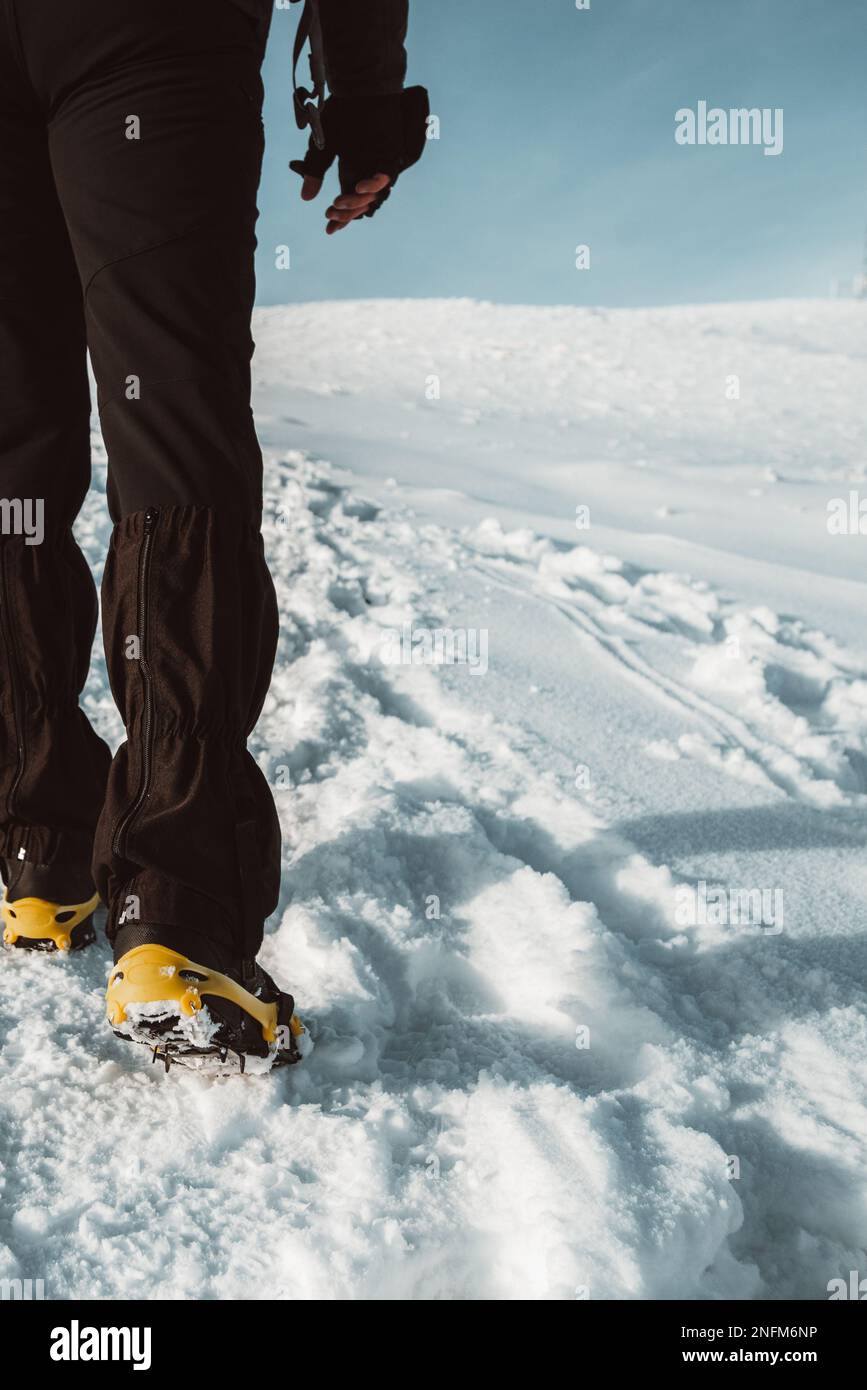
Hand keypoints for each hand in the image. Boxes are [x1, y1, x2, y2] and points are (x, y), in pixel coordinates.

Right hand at [290, 87, 429, 230]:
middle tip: (331, 213)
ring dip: (357, 202)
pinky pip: (386, 178)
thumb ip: (315, 171)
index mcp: (352, 171)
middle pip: (361, 204)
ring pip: (374, 196)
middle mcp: (366, 171)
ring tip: (339, 202)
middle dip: (346, 213)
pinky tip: (360, 187)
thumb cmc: (341, 112)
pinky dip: (374, 185)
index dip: (340, 218)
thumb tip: (306, 198)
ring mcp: (379, 164)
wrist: (358, 88)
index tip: (328, 229)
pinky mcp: (391, 154)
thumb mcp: (322, 146)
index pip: (349, 203)